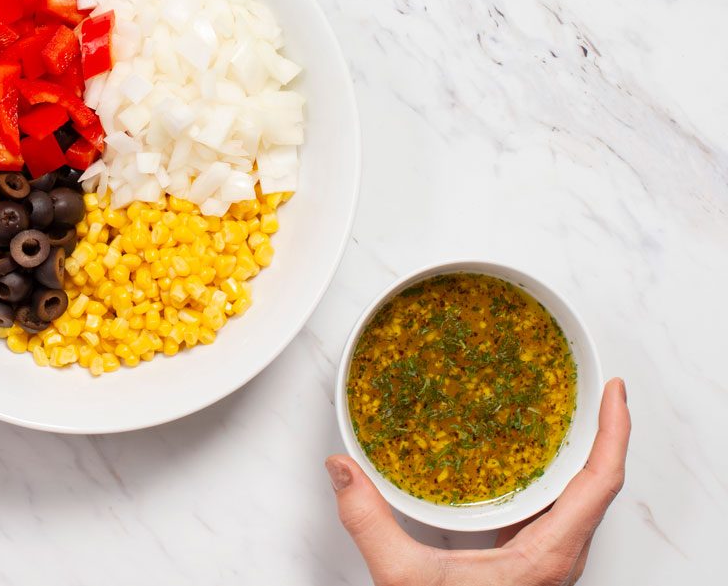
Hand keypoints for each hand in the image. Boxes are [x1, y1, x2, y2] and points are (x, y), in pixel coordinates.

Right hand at [327, 378, 629, 585]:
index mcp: (546, 556)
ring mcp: (549, 563)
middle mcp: (559, 559)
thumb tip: (341, 467)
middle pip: (599, 486)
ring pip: (581, 501)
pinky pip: (558, 513)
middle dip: (601, 433)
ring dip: (580, 457)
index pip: (600, 484)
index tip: (613, 392)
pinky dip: (554, 479)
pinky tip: (527, 463)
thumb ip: (369, 520)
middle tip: (589, 390)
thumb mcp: (404, 579)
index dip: (615, 433)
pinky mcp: (531, 566)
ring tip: (564, 415)